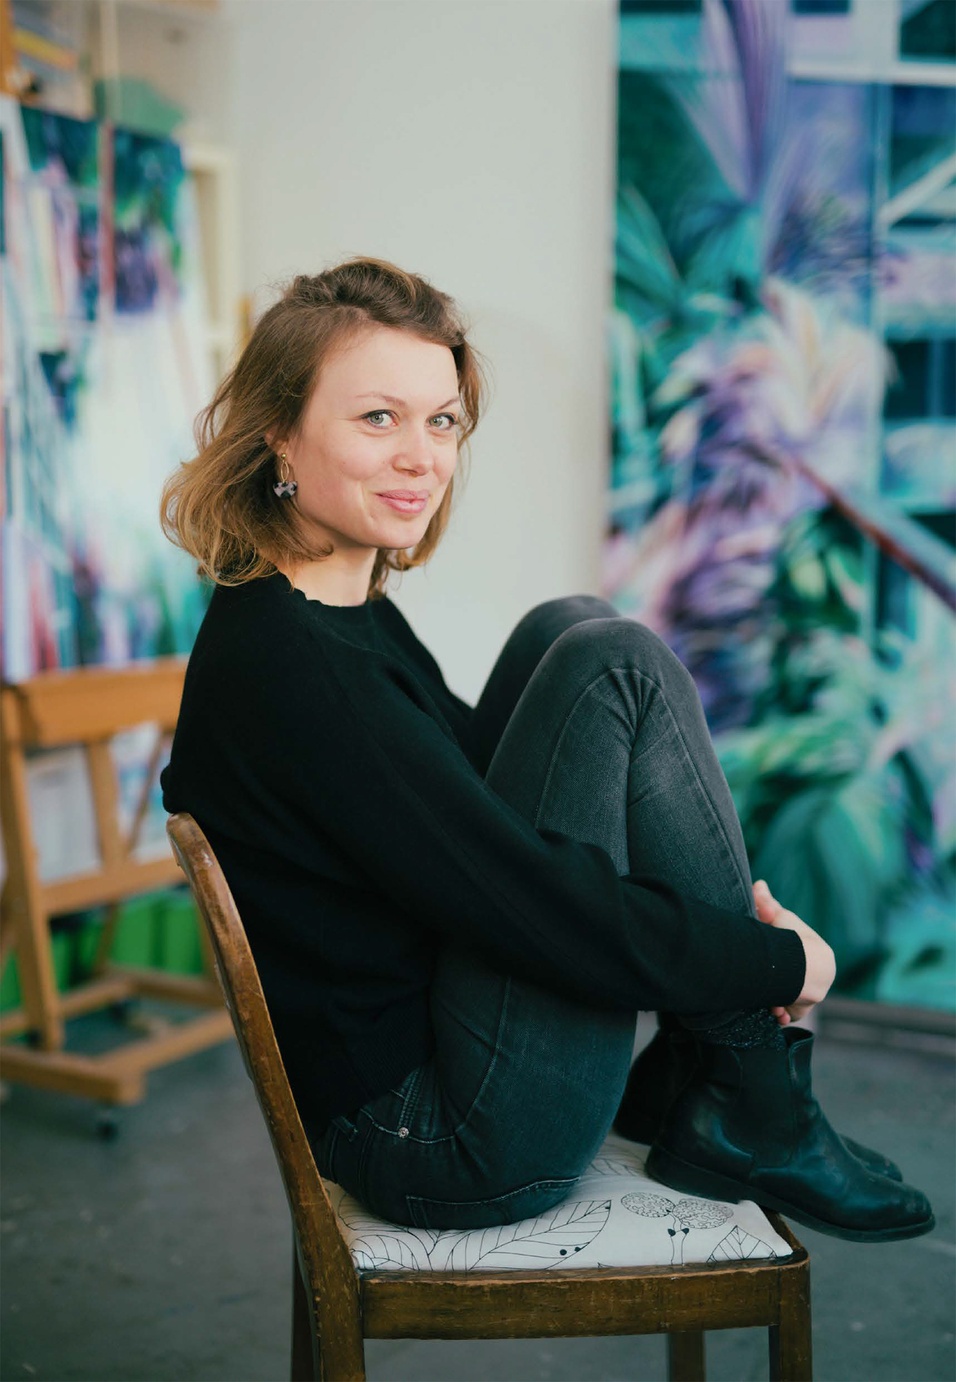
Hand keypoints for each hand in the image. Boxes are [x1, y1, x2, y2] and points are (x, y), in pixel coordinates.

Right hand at [752, 879, 835, 1025]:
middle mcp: (811, 978)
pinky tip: (775, 1012)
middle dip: (777, 984)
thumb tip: (758, 884)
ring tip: (767, 998)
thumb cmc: (790, 937)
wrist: (805, 969)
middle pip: (790, 983)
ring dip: (776, 1000)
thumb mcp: (776, 915)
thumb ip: (765, 902)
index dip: (779, 962)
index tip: (767, 963)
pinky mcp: (798, 1010)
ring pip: (788, 1000)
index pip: (794, 960)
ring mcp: (805, 996)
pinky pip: (787, 1015)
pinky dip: (780, 1014)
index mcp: (813, 955)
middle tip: (763, 983)